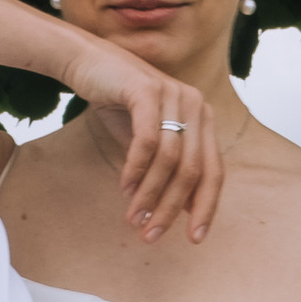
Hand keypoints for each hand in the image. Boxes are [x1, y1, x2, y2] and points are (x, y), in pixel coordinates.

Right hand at [62, 37, 224, 242]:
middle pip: (194, 170)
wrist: (86, 63)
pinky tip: (124, 189)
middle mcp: (196, 105)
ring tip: (133, 218)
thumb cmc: (118, 104)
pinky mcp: (147, 90)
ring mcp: (174, 95)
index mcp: (203, 119)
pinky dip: (136, 170)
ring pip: (171, 160)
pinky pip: (148, 141)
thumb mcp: (147, 143)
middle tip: (151, 235)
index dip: (206, 207)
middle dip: (171, 208)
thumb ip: (167, 172)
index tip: (194, 239)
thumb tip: (182, 210)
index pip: (214, 171)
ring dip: (150, 195)